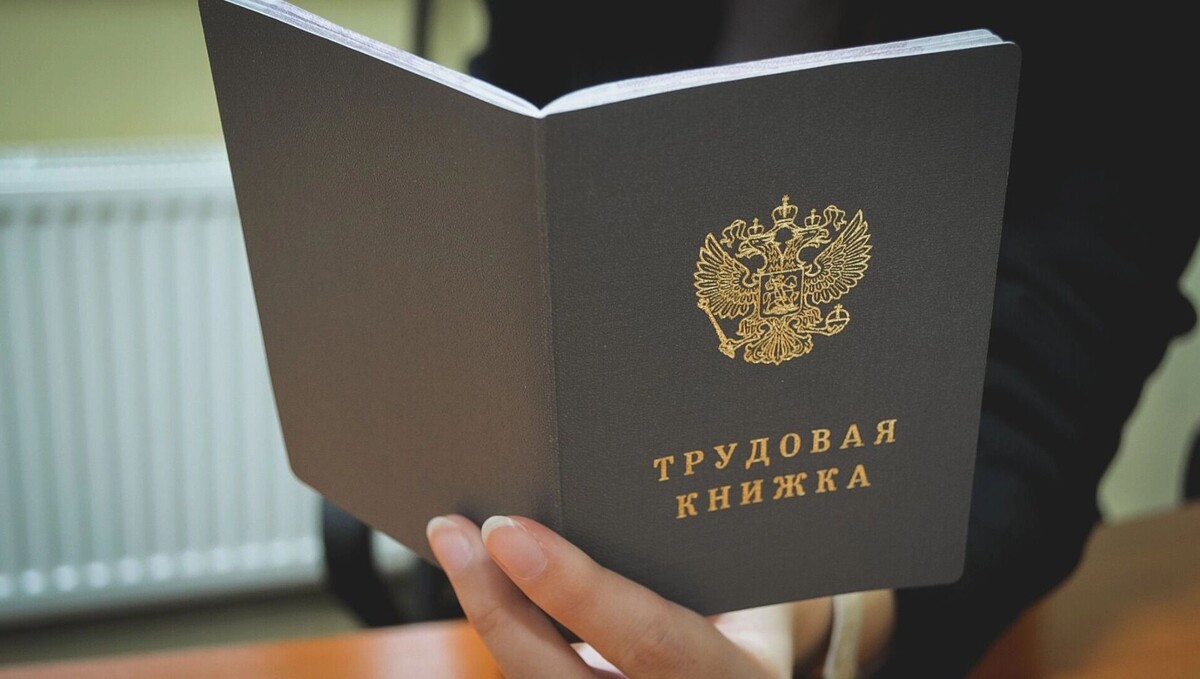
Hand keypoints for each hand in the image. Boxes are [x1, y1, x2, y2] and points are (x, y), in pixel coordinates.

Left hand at [425, 514, 832, 677]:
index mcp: (736, 673)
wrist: (758, 655)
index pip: (652, 640)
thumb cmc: (754, 588)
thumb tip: (595, 459)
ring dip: (487, 611)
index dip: (575, 590)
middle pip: (562, 678)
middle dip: (498, 607)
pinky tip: (477, 575)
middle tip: (454, 531)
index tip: (507, 531)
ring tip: (452, 544)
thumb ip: (686, 537)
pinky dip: (503, 624)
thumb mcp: (742, 566)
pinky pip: (537, 671)